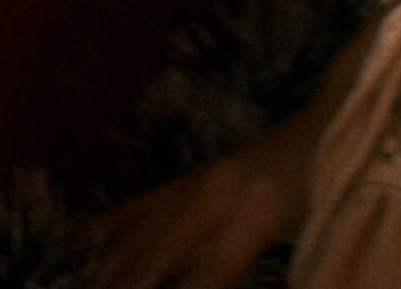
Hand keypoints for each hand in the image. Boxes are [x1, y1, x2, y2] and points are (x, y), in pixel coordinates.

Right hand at [86, 109, 315, 287]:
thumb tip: (200, 281)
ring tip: (83, 285)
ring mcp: (196, 181)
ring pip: (141, 233)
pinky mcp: (188, 177)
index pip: (202, 276)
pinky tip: (76, 244)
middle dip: (125, 285)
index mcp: (251, 215)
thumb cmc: (322, 189)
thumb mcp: (297, 239)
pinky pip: (141, 205)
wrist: (323, 127)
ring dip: (108, 268)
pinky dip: (107, 228)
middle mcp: (214, 195)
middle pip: (157, 256)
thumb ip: (242, 266)